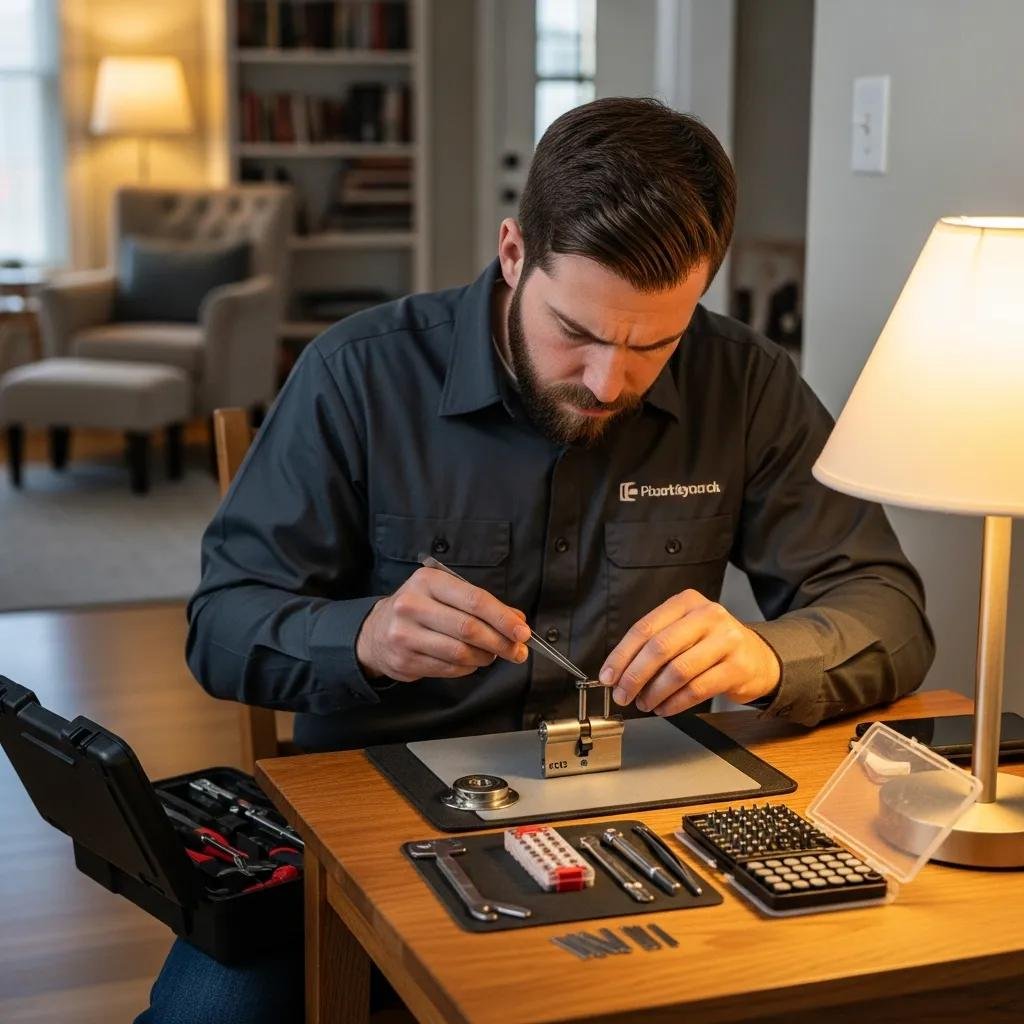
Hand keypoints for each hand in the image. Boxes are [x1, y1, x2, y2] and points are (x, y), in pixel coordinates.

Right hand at [356, 567, 530, 680]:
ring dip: (485, 657)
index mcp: (428, 582)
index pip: (474, 600)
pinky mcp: (405, 660)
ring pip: (460, 652)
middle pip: (469, 628)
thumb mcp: (445, 595)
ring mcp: (405, 634)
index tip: (522, 632)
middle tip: (518, 651)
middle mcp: (413, 605)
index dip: (503, 618)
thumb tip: (517, 620)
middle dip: (500, 642)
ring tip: (492, 655)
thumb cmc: (419, 609)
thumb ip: (481, 605)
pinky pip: (449, 669)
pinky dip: (468, 668)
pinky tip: (470, 662)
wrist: (375, 632)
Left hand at [599, 589, 780, 715]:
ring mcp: (726, 640)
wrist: (758, 658)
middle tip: (622, 695)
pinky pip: (697, 689)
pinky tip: (664, 708)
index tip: (608, 676)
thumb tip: (618, 672)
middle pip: (659, 648)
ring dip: (654, 693)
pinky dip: (674, 703)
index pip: (644, 628)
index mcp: (686, 602)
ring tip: (644, 703)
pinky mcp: (737, 666)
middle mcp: (708, 615)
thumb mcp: (683, 632)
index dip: (622, 655)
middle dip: (635, 676)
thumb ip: (653, 644)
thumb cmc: (711, 645)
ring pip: (677, 671)